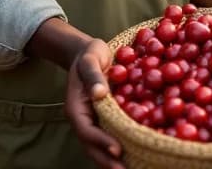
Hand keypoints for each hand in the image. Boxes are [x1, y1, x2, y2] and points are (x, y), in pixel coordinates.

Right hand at [63, 38, 122, 168]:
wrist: (88, 53)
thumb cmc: (90, 54)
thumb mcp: (90, 58)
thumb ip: (93, 74)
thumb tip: (100, 93)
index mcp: (76, 107)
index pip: (87, 130)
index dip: (101, 142)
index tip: (117, 149)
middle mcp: (83, 119)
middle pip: (91, 146)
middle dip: (106, 160)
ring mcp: (92, 122)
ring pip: (99, 147)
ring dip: (112, 161)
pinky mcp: (103, 120)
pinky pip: (109, 137)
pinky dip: (119, 149)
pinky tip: (136, 155)